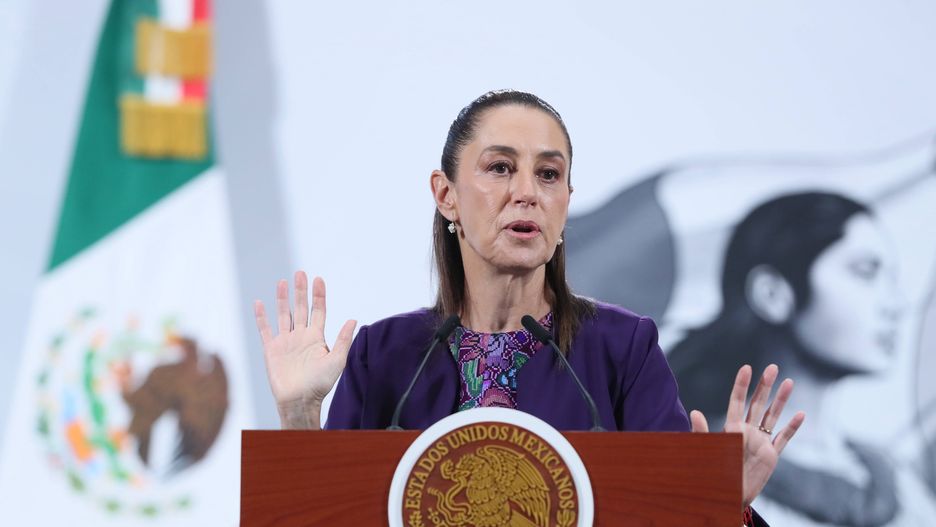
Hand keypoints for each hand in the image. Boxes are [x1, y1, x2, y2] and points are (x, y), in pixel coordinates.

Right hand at [254, 271, 356, 428]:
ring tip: (282, 282)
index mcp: (317, 337)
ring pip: (284, 314)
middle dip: (301, 291)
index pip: (318, 310)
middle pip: (301, 308)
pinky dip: (262, 317)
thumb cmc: (320, 384)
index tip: (318, 279)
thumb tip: (354, 319)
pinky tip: (259, 303)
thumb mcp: (337, 360)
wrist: (299, 400)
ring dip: (282, 298)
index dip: (319, 295)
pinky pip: (265, 329)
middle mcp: (301, 336)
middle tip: (300, 273)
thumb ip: (343, 340)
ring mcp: (286, 342)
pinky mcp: (271, 349)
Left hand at [690, 364, 804, 507]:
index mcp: (732, 429)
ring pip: (772, 416)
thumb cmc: (714, 473)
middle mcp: (747, 432)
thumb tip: (694, 411)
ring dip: (781, 400)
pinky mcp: (771, 456)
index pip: (738, 402)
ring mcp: (761, 442)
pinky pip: (783, 438)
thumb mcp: (708, 450)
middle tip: (773, 367)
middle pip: (758, 404)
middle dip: (765, 385)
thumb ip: (702, 431)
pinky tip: (800, 414)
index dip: (742, 385)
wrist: (727, 496)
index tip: (747, 367)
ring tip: (789, 382)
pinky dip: (792, 427)